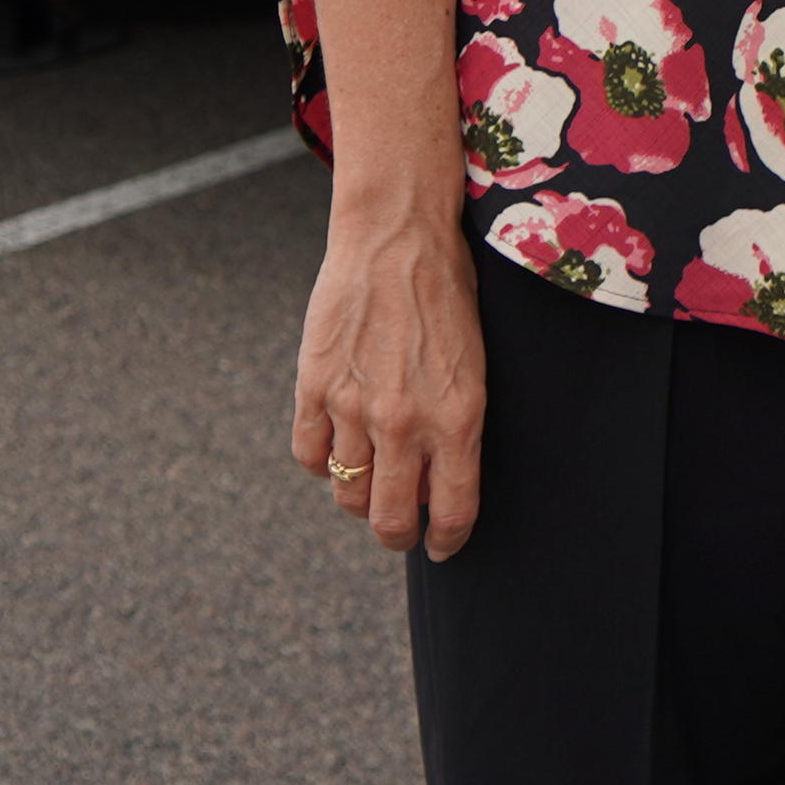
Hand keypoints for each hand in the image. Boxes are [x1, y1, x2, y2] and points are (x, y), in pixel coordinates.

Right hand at [293, 202, 488, 558]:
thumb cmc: (448, 294)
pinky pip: (310, 457)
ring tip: (371, 480)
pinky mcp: (315, 388)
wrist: (398, 238)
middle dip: (397, 534)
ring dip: (359, 497)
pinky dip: (322, 460)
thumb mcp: (475, 364)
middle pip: (390, 519)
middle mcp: (406, 423)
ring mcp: (355, 407)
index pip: (454, 512)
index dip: (448, 541)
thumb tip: (438, 483)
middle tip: (401, 528)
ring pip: (347, 493)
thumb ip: (457, 426)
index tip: (441, 546)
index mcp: (459, 418)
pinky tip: (338, 443)